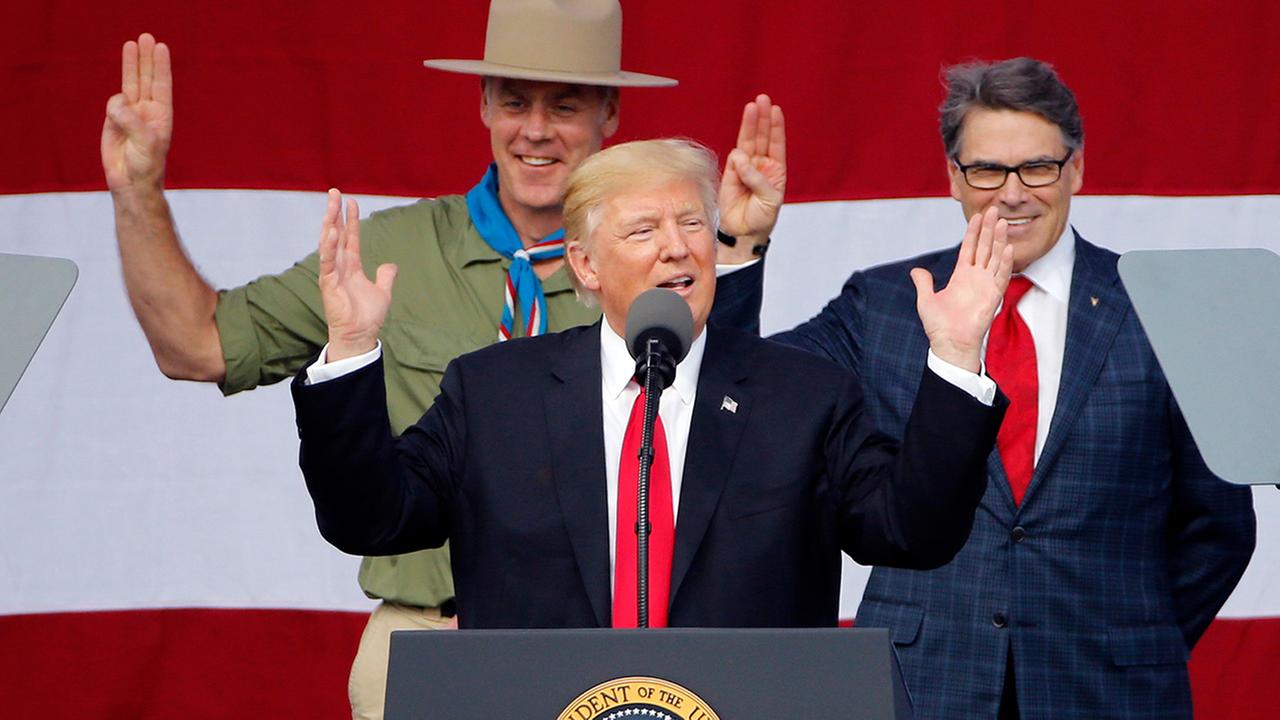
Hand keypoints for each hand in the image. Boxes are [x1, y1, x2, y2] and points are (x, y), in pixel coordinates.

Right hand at [102, 33, 172, 193]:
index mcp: (161, 115)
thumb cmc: (145, 164)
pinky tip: (116, 116)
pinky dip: (113, 105)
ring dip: (131, 64)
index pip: (161, 85)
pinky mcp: (114, 120)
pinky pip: (113, 103)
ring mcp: (130, 114)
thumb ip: (131, 120)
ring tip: (131, 44)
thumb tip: (117, 101)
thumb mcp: (144, 142)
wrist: (130, 182)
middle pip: (146, 78)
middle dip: (146, 58)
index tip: (161, 47)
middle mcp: (147, 111)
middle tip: (146, 37)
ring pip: (130, 83)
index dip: (161, 66)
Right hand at [318, 190, 397, 360]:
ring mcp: (332, 273)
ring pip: (329, 243)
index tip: (351, 201)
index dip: (351, 219)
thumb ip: (386, 276)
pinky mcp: (328, 283)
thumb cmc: (367, 317)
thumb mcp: (382, 291)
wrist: (360, 335)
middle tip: (334, 192)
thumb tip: (390, 265)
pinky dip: (328, 247)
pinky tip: (331, 231)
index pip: (350, 237)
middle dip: (335, 213)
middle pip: (336, 234)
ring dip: (330, 223)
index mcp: (351, 266)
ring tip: (331, 205)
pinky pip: (327, 262)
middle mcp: (340, 266)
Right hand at [717, 94, 785, 263]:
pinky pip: (734, 160)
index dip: (775, 126)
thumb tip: (740, 158)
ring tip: (751, 107)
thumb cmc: (761, 219)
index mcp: (775, 170)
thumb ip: (757, 178)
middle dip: (762, 118)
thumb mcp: (770, 199)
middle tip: (762, 99)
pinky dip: (738, 158)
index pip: (776, 143)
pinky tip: (741, 162)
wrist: (743, 234)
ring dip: (749, 124)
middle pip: (761, 136)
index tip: (775, 109)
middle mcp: (760, 166)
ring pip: (747, 142)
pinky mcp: (730, 174)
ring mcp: (744, 168)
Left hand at [911, 207, 1012, 372]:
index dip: (973, 232)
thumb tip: (916, 270)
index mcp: (961, 277)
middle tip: (994, 210)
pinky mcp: (993, 296)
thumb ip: (923, 283)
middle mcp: (976, 278)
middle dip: (989, 229)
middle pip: (984, 248)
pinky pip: (1001, 276)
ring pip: (995, 258)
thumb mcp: (926, 300)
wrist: (949, 345)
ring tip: (1002, 223)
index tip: (978, 216)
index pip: (969, 248)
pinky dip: (1005, 262)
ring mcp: (986, 286)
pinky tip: (1007, 247)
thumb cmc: (939, 327)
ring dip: (999, 240)